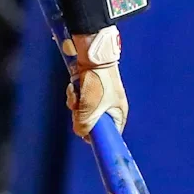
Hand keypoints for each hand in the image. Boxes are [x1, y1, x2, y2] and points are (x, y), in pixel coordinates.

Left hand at [65, 26, 127, 140]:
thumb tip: (80, 132)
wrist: (93, 57)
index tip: (86, 135)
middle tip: (80, 110)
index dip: (98, 136)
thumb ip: (84, 126)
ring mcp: (99, 98)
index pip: (111, 134)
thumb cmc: (98, 83)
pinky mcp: (90, 90)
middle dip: (82, 117)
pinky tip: (74, 88)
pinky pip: (79, 100)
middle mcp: (110, 107)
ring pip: (83, 111)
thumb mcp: (90, 110)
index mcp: (118, 113)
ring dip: (76, 105)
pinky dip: (74, 95)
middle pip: (93, 123)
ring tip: (76, 95)